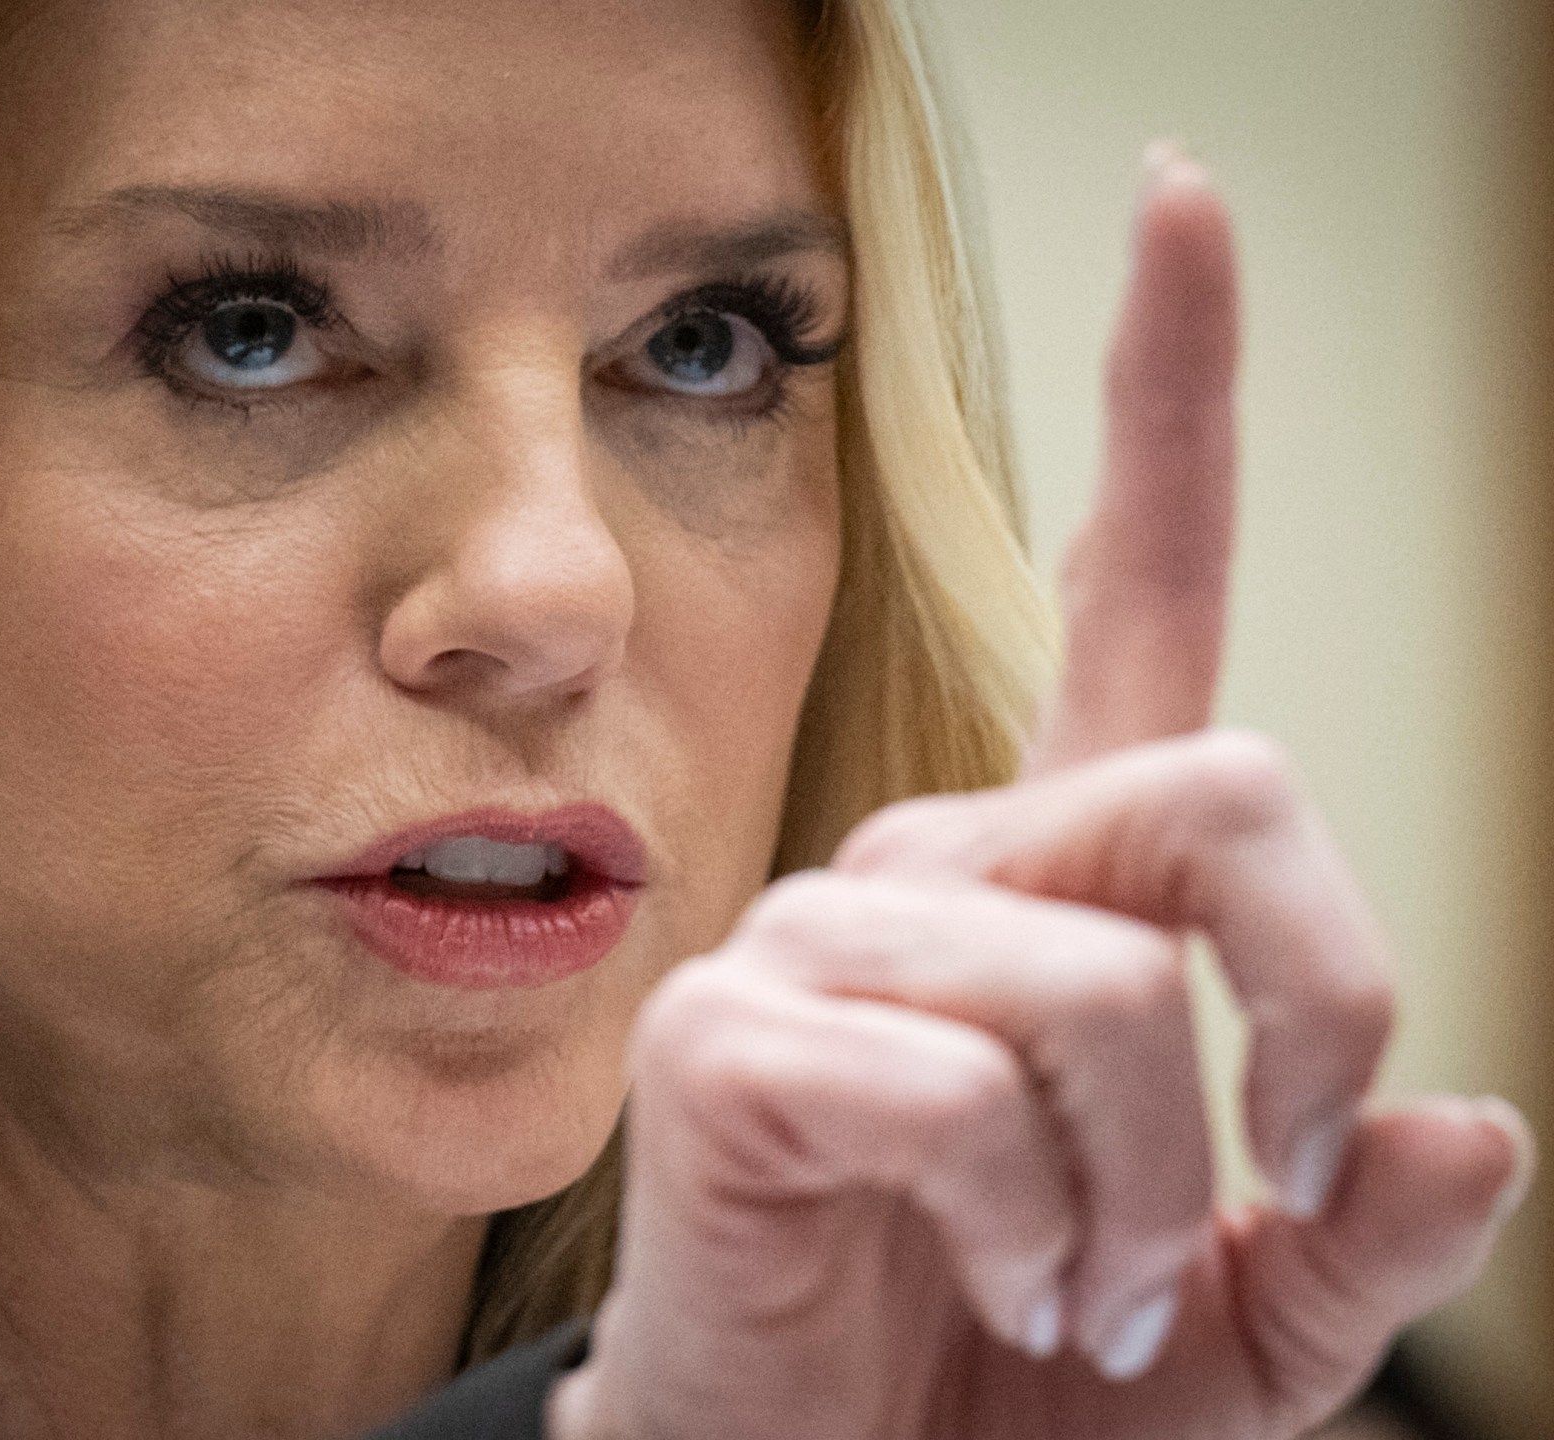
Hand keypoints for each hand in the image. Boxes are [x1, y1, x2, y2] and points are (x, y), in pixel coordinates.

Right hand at [549, 149, 1534, 1439]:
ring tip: (1096, 1288)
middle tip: (1279, 1174)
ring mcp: (825, 938)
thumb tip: (1471, 1119)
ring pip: (1104, 982)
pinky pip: (960, 1086)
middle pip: (1219, 789)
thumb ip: (1357, 1227)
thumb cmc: (1012, 1381)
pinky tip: (1004, 1275)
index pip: (1126, 589)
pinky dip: (1034, 1224)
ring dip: (1157, 1187)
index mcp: (1066, 885)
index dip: (1162, 389)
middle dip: (1314, 1002)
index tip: (1179, 199)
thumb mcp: (1246, 1325)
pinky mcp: (735, 1038)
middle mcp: (942, 866)